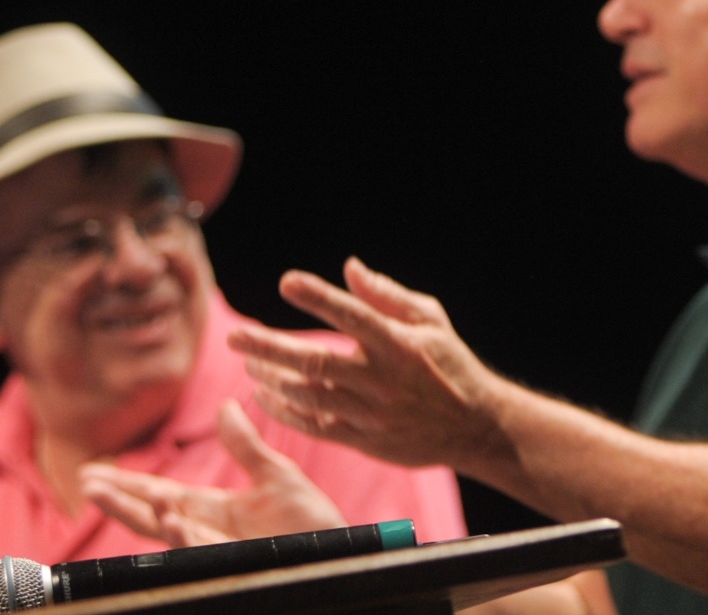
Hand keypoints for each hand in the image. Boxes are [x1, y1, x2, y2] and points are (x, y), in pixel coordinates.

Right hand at [80, 399, 347, 545]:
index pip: (162, 494)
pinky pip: (203, 552)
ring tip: (105, 494)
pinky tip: (170, 520)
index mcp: (215, 510)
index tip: (94, 472)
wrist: (343, 552)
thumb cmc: (312, 523)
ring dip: (137, 515)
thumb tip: (224, 406)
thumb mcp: (278, 475)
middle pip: (152, 515)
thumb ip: (246, 446)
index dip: (129, 484)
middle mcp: (209, 532)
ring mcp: (219, 551)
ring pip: (168, 535)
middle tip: (84, 483)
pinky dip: (184, 537)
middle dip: (118, 499)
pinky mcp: (235, 565)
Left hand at [227, 257, 508, 470]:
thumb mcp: (429, 319)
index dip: (318, 298)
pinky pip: (316, 427)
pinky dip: (287, 412)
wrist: (474, 426)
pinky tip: (266, 396)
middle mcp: (381, 378)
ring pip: (308, 396)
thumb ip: (386, 295)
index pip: (352, 315)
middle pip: (314, 362)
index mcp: (398, 343)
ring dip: (271, 379)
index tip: (287, 282)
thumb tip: (349, 267)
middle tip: (233, 336)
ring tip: (248, 362)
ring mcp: (372, 413)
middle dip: (268, 348)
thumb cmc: (449, 363)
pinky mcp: (366, 441)